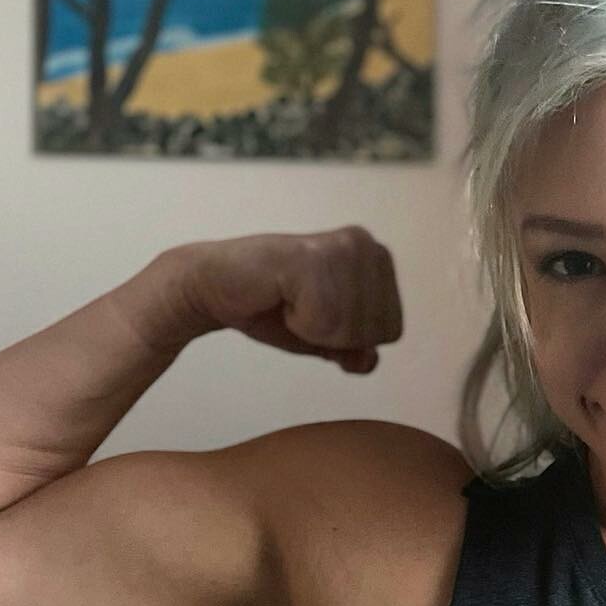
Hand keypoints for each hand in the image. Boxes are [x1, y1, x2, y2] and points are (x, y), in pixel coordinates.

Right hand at [163, 227, 403, 372]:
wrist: (214, 286)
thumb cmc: (270, 306)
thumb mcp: (324, 338)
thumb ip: (354, 350)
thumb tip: (369, 361)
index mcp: (377, 259)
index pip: (391, 331)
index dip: (350, 340)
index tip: (315, 314)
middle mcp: (365, 245)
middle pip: (375, 331)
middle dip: (333, 336)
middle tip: (298, 307)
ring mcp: (342, 247)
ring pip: (352, 328)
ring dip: (313, 328)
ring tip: (289, 300)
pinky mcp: (313, 256)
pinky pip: (325, 320)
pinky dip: (299, 322)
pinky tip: (280, 296)